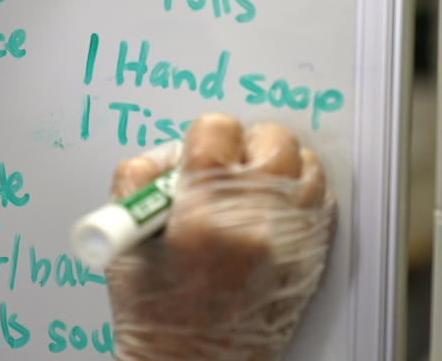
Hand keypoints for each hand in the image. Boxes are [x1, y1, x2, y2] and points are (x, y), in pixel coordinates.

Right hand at [105, 113, 335, 360]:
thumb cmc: (152, 314)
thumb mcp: (123, 240)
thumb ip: (136, 180)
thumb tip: (166, 154)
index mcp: (202, 214)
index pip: (218, 130)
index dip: (203, 135)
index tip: (197, 151)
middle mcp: (254, 223)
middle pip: (272, 141)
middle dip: (246, 144)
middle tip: (228, 164)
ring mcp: (289, 242)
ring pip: (304, 166)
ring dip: (277, 166)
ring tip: (254, 184)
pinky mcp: (308, 260)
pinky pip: (321, 202)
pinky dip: (300, 194)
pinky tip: (274, 206)